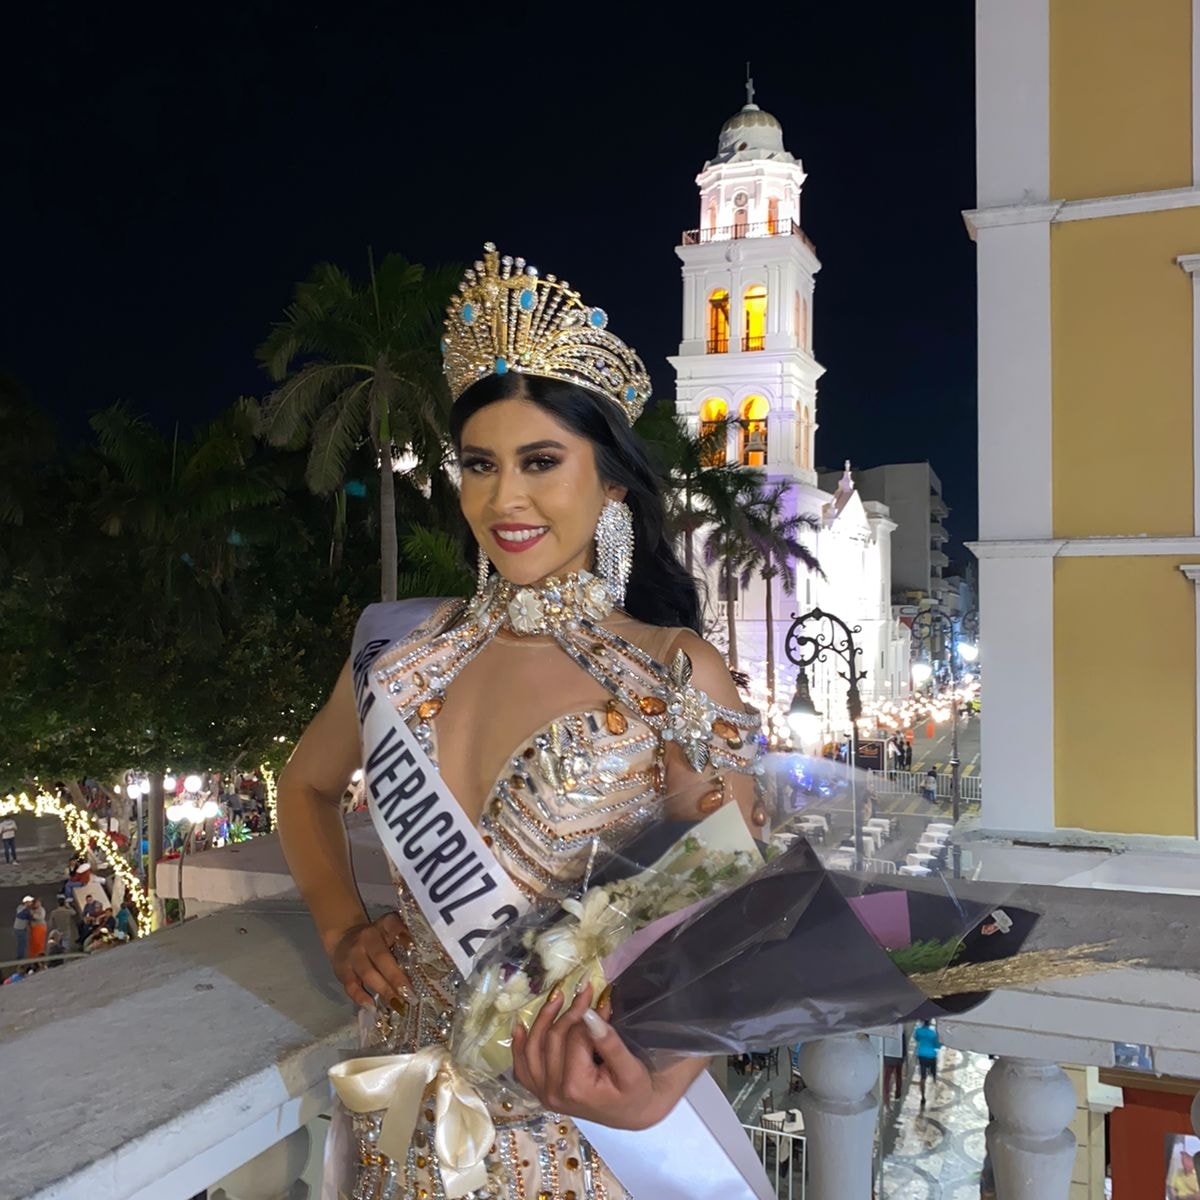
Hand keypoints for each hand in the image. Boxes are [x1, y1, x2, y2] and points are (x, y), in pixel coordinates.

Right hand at [325, 912, 412, 1010]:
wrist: (343, 938)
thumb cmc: (377, 940)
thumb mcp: (390, 932)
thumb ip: (404, 943)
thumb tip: (426, 966)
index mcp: (384, 925)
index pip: (394, 925)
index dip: (404, 936)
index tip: (414, 948)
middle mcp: (368, 937)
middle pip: (382, 957)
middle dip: (396, 977)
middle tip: (410, 995)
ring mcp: (353, 954)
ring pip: (368, 973)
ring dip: (383, 990)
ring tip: (397, 1004)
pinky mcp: (342, 970)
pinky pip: (351, 985)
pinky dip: (361, 998)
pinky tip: (372, 1007)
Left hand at [510, 982, 704, 1129]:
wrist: (632, 1115)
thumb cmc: (636, 1092)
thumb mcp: (630, 1068)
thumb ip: (610, 1042)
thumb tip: (589, 1014)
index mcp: (576, 1087)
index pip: (575, 1037)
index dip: (586, 1013)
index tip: (599, 995)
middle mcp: (554, 1092)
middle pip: (554, 1038)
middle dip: (569, 1011)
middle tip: (585, 990)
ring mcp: (544, 1094)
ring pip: (533, 1048)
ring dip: (543, 1019)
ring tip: (557, 996)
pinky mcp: (540, 1093)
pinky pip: (522, 1067)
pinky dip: (519, 1046)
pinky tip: (519, 1026)